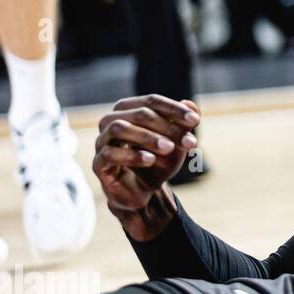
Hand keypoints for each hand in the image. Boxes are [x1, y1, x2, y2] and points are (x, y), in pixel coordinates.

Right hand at [93, 95, 200, 228]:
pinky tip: (150, 160)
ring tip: (169, 147)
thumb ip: (185, 124)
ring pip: (118, 128)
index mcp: (129, 111)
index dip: (174, 109)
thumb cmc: (159, 161)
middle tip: (189, 141)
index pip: (151, 101)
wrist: (145, 191)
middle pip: (138, 113)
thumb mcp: (178, 143)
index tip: (195, 120)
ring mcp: (102, 142)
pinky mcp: (98, 164)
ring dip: (147, 137)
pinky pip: (109, 154)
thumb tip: (190, 104)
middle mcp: (111, 122)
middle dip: (167, 126)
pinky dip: (132, 155)